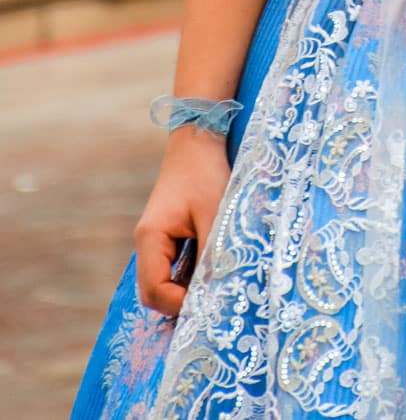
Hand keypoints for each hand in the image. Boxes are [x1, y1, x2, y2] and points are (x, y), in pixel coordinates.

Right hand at [134, 129, 231, 315]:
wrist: (200, 139)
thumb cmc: (206, 174)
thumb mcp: (213, 215)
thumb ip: (211, 255)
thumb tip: (215, 295)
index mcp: (150, 239)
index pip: (155, 290)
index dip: (180, 305)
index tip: (209, 307)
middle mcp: (147, 243)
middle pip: (154, 292)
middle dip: (181, 303)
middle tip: (213, 305)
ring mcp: (156, 240)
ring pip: (164, 281)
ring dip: (187, 290)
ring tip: (215, 293)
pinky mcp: (169, 236)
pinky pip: (173, 268)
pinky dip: (190, 277)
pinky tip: (212, 274)